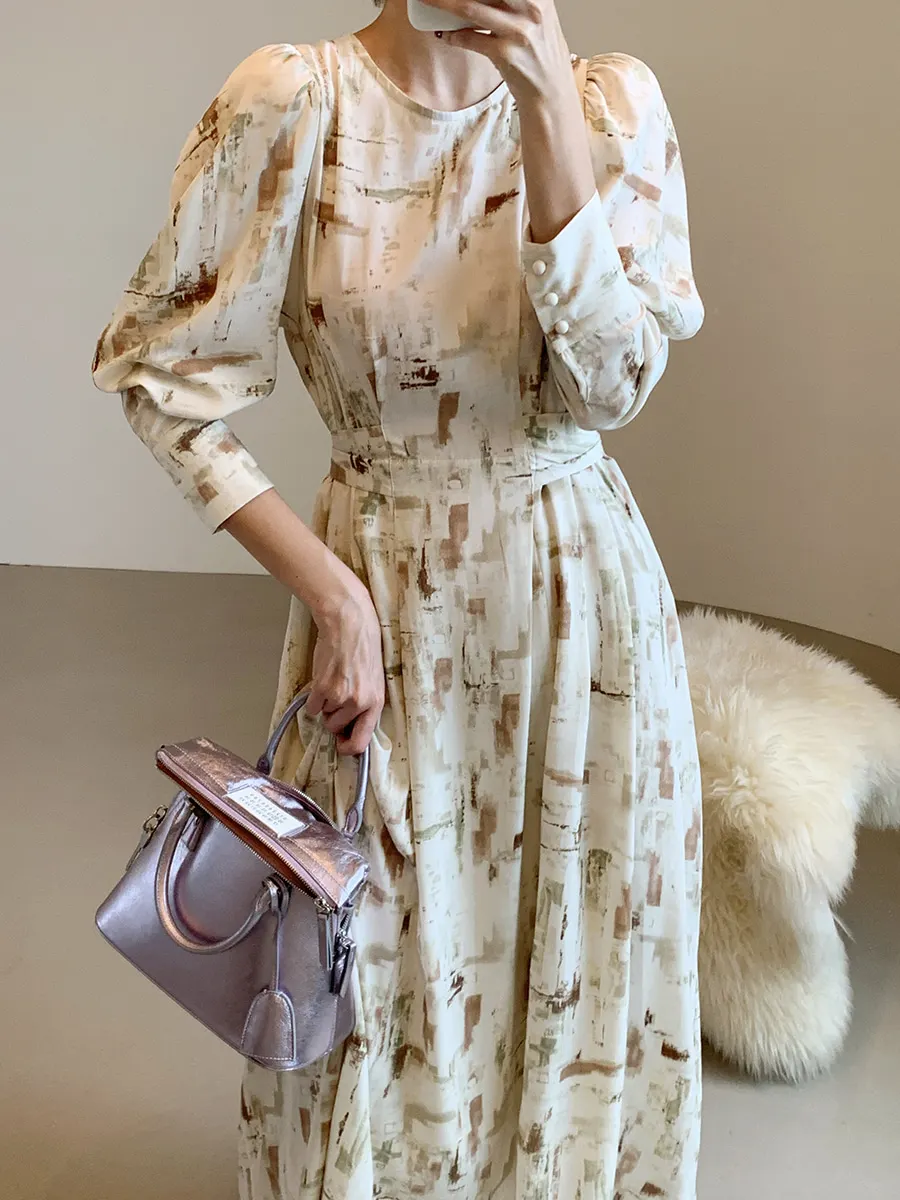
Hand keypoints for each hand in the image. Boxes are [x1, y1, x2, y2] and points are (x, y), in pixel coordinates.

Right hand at [305, 574, 385, 756]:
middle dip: (333, 717)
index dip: (349, 748)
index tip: (342, 746)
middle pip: (336, 728)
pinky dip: (313, 697)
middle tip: (336, 697)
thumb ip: (365, 703)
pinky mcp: (321, 688)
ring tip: (333, 682)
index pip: (362, 741)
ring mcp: (339, 697)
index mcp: (376, 703)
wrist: (350, 624)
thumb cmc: (364, 647)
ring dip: (324, 704)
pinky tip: (323, 678)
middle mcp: (359, 704)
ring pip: (323, 716)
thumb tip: (351, 724)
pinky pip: (312, 706)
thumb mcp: (375, 680)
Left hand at [429, 0, 575, 109]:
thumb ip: (514, 3)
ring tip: (427, 0)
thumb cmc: (540, 53)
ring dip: (443, 3)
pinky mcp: (505, 54)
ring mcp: (518, 31)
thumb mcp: (535, 18)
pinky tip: (446, 34)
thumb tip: (477, 0)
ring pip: (470, 8)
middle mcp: (532, 7)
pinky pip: (469, 39)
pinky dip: (453, 36)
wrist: (551, 92)